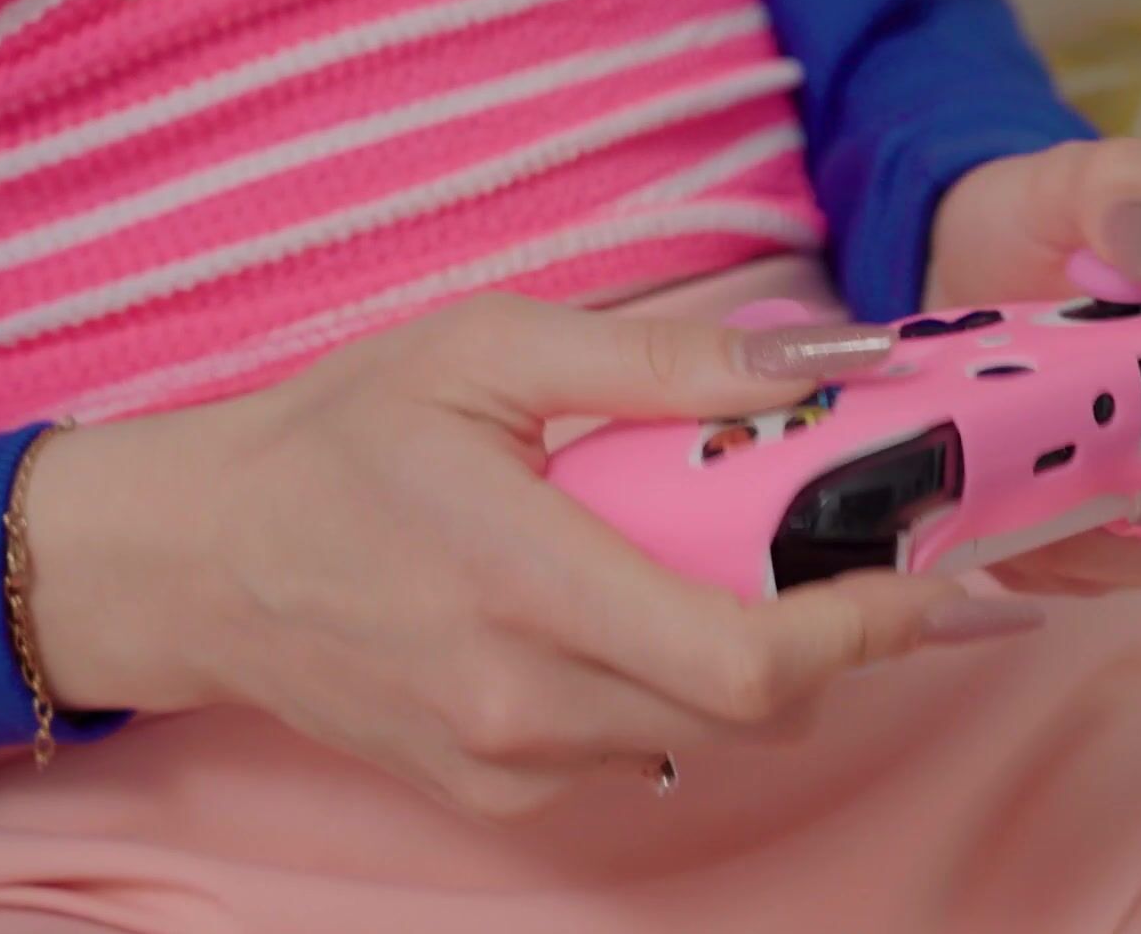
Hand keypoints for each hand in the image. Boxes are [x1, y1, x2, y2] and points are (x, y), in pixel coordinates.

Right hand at [20, 294, 1043, 816]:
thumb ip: (660, 358)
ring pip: (708, 743)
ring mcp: (507, 763)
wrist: (195, 562)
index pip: (751, 659)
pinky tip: (636, 621)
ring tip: (742, 577)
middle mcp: (524, 701)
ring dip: (763, 671)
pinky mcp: (491, 793)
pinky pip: (639, 759)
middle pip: (757, 713)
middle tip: (859, 563)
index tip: (945, 588)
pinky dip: (678, 699)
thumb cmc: (335, 441)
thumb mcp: (487, 347)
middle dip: (839, 646)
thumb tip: (813, 360)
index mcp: (530, 583)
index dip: (871, 631)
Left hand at [928, 138, 1140, 593]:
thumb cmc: (1047, 214)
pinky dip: (1016, 547)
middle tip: (1047, 487)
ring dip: (1062, 548)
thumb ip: (1123, 189)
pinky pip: (1060, 574)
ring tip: (998, 474)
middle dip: (1128, 539)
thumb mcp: (1081, 177)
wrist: (965, 251)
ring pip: (1131, 575)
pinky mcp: (1078, 522)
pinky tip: (975, 486)